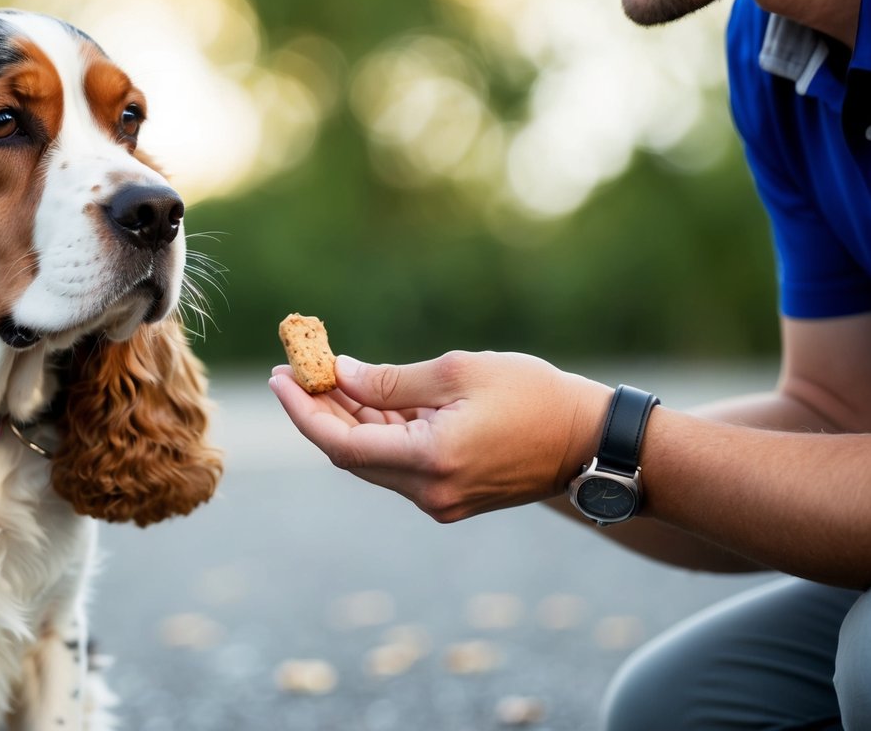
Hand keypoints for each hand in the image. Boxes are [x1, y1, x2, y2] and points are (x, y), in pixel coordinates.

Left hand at [269, 351, 612, 521]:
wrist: (592, 442)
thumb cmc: (534, 395)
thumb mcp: (456, 373)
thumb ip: (390, 380)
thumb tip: (338, 375)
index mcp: (430, 461)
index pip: (341, 444)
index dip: (303, 411)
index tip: (278, 377)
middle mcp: (429, 493)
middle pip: (351, 454)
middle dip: (319, 411)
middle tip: (294, 370)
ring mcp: (440, 500)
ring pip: (373, 459)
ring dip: (347, 419)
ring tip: (324, 374)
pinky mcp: (451, 496)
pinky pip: (398, 464)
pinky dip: (378, 431)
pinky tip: (363, 397)